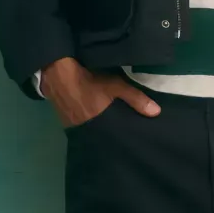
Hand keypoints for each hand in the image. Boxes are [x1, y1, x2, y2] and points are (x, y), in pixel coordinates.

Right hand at [40, 58, 160, 127]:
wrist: (56, 74)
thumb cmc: (89, 80)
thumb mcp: (115, 86)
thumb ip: (135, 99)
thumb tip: (156, 113)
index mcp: (100, 125)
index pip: (115, 137)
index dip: (123, 137)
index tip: (132, 139)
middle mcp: (86, 130)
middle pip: (103, 135)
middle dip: (112, 134)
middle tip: (123, 132)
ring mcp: (74, 127)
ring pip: (91, 131)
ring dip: (99, 129)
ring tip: (110, 127)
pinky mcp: (65, 121)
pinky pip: (80, 126)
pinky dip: (87, 124)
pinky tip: (93, 120)